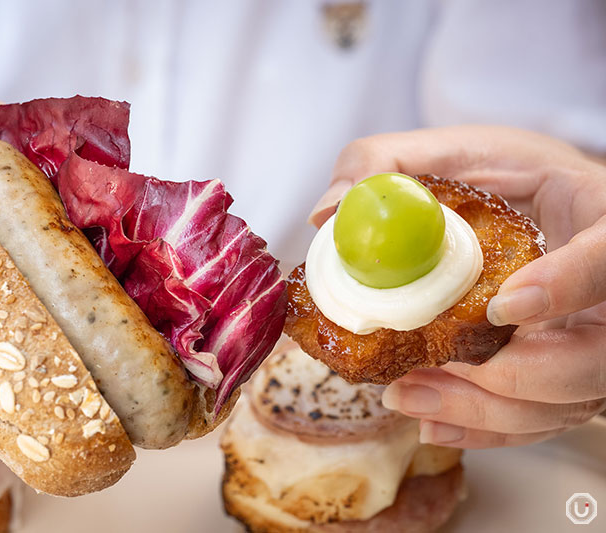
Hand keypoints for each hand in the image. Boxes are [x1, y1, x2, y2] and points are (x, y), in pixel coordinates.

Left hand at [311, 125, 605, 447]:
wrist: (533, 206)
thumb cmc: (501, 176)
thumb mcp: (452, 151)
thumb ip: (388, 164)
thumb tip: (328, 211)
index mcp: (596, 214)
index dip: (568, 286)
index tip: (503, 303)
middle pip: (595, 356)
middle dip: (515, 377)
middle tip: (434, 368)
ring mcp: (591, 338)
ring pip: (566, 400)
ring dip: (485, 410)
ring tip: (405, 394)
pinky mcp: (566, 375)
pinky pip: (539, 418)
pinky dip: (484, 428)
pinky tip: (429, 418)